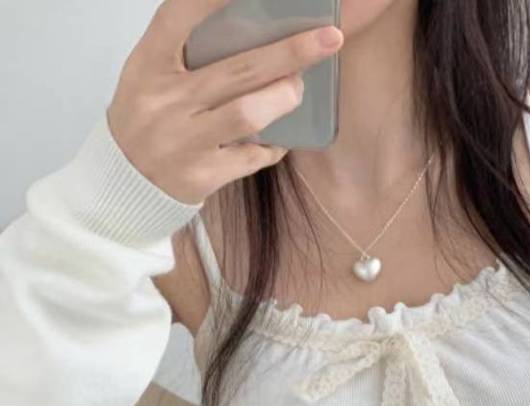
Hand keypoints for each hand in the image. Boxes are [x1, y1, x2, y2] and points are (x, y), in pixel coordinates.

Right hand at [107, 0, 343, 203]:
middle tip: (329, 39)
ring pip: (249, 114)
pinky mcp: (201, 176)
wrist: (121, 186)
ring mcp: (183, 141)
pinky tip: (280, 138)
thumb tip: (257, 28)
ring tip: (298, 89)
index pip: (179, 16)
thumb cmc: (147, 119)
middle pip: (239, 69)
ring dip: (284, 98)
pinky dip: (273, 146)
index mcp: (148, 65)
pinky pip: (252, 157)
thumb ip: (188, 52)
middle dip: (291, 52)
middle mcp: (165, 101)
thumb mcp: (148, 75)